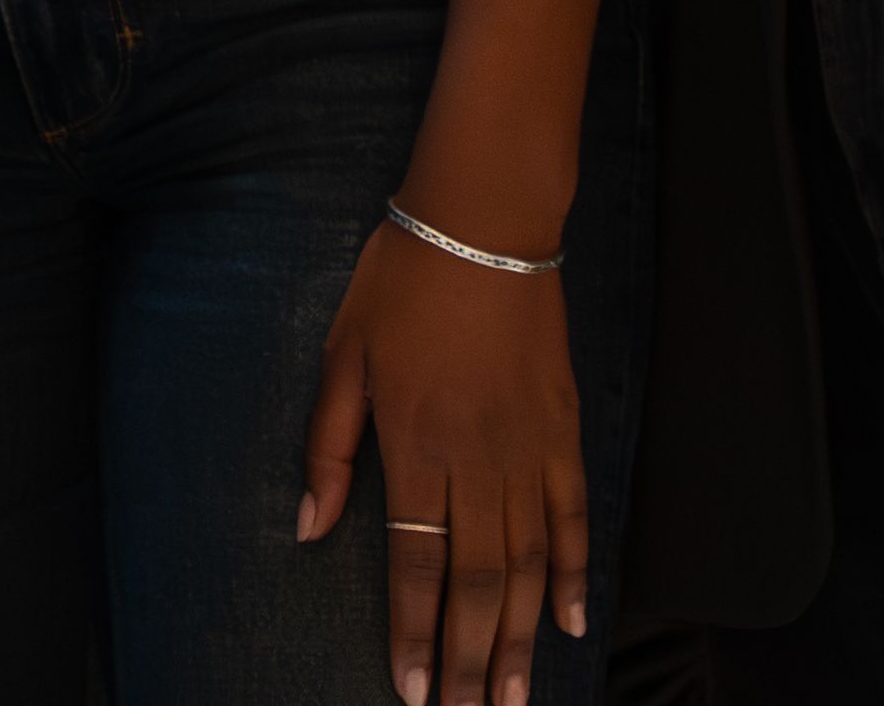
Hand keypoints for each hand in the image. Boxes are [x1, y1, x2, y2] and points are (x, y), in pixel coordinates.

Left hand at [295, 219, 587, 705]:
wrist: (483, 225)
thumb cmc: (400, 285)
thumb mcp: (342, 357)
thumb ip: (329, 449)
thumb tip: (309, 527)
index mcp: (416, 446)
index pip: (416, 564)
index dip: (415, 634)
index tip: (412, 692)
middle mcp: (478, 461)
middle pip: (477, 582)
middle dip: (471, 660)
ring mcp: (528, 450)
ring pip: (528, 565)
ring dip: (520, 637)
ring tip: (514, 697)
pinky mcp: (564, 432)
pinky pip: (574, 518)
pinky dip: (574, 574)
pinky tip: (568, 623)